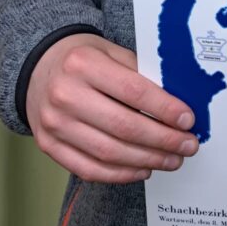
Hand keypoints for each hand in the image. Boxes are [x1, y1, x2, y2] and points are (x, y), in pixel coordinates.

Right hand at [26, 33, 198, 182]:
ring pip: (109, 153)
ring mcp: (54, 124)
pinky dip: (121, 174)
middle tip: (188, 145)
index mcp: (82, 64)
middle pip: (123, 127)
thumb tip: (176, 103)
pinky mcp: (49, 146)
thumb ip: (139, 73)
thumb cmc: (82, 59)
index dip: (164, 109)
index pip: (133, 91)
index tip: (188, 120)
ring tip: (173, 159)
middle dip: (163, 140)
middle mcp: (65, 95)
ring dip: (148, 160)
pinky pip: (90, 169)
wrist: (38, 69)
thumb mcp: (109, 51)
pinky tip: (144, 169)